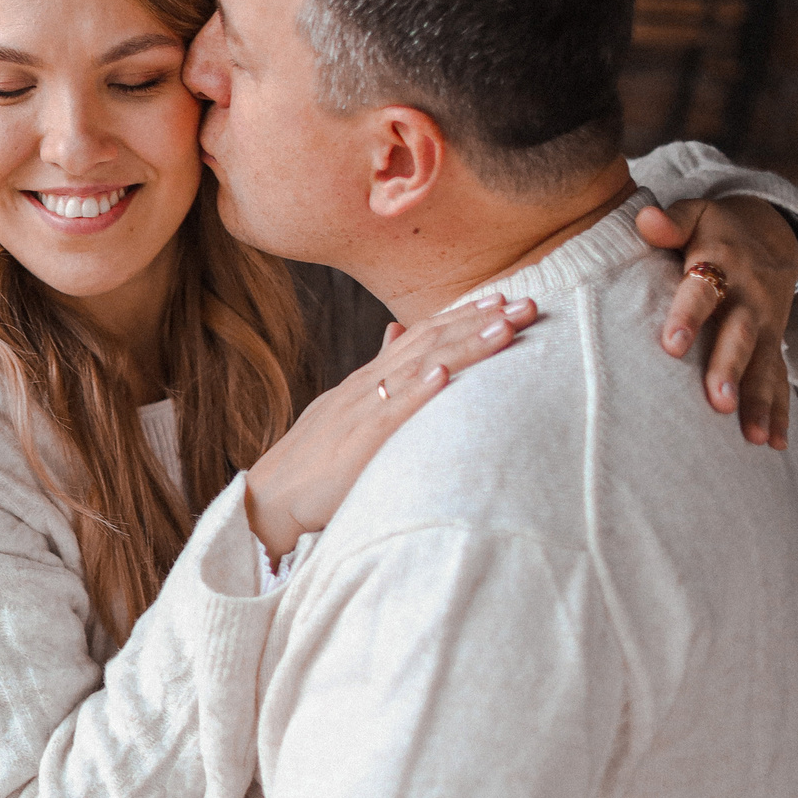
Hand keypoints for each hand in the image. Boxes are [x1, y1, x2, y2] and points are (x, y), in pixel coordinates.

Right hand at [243, 296, 536, 559]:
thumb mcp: (346, 406)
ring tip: (501, 330)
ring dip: (462, 348)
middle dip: (479, 323)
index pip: (422, 335)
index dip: (463, 315)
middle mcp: (367, 387)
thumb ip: (378, 372)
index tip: (503, 298)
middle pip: (429, 343)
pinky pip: (389, 415)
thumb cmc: (313, 460)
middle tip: (528, 304)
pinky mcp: (356, 444)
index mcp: (368, 380)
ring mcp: (361, 412)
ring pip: (419, 370)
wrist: (270, 499)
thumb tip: (399, 330)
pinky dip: (416, 393)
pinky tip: (441, 376)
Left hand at [636, 198, 797, 448]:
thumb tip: (645, 219)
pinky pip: (779, 381)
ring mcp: (766, 326)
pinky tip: (774, 445)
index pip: (702, 293)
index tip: (672, 346)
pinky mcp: (774, 345)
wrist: (769, 237)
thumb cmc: (712, 230)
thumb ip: (670, 221)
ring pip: (764, 366)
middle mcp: (748, 299)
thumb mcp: (696, 215)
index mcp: (722, 266)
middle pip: (739, 336)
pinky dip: (779, 413)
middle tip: (716, 401)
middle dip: (729, 369)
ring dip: (758, 402)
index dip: (688, 317)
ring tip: (753, 437)